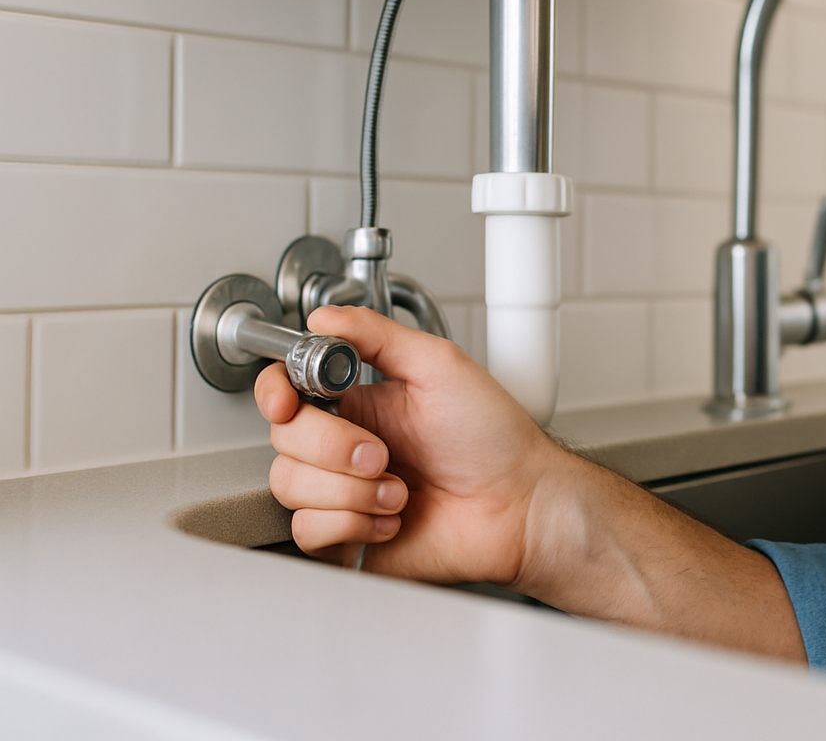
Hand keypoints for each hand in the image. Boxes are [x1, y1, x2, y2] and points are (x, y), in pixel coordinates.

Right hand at [255, 306, 567, 583]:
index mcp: (361, 402)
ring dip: (351, 491)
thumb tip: (324, 317)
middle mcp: (345, 446)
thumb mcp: (440, 366)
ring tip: (400, 491)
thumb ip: (377, 334)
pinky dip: (353, 525)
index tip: (287, 401)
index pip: (286, 388)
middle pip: (284, 439)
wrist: (520, 504)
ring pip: (290, 486)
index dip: (275, 392)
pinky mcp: (347, 537)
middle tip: (384, 455)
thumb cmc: (495, 438)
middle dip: (334, 449)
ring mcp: (344, 492)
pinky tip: (392, 519)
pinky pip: (308, 530)